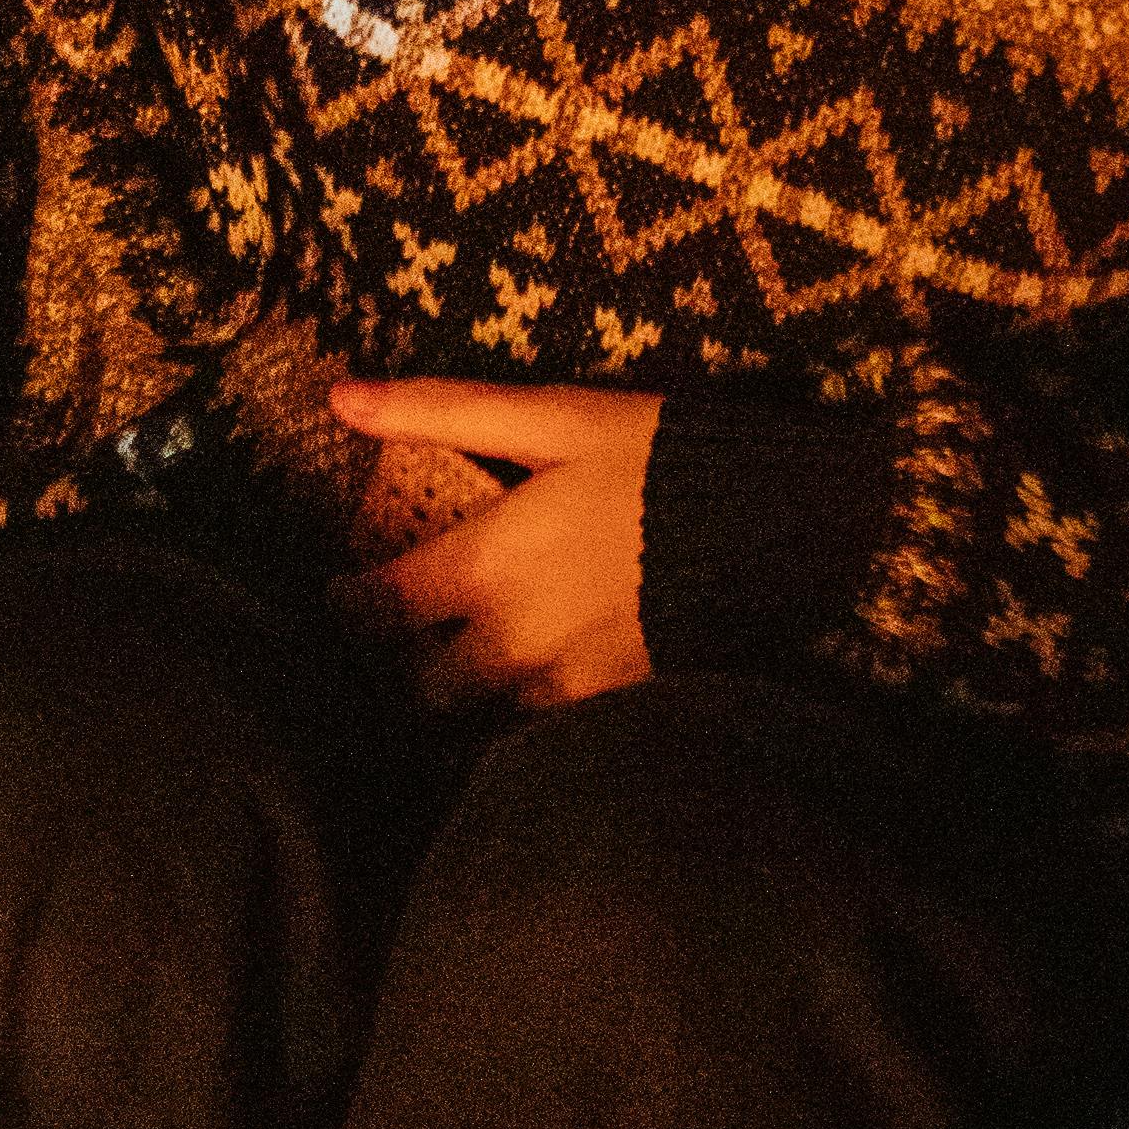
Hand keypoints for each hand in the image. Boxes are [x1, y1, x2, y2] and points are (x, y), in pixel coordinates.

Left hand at [327, 376, 659, 711]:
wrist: (787, 521)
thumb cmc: (663, 457)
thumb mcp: (554, 418)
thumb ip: (441, 411)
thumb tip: (341, 397)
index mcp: (486, 567)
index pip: (376, 614)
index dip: (347, 608)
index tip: (345, 595)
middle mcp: (515, 642)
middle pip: (423, 688)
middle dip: (409, 666)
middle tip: (415, 635)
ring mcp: (570, 688)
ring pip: (486, 716)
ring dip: (472, 693)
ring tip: (478, 656)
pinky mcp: (619, 711)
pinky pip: (548, 732)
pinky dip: (532, 712)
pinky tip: (546, 672)